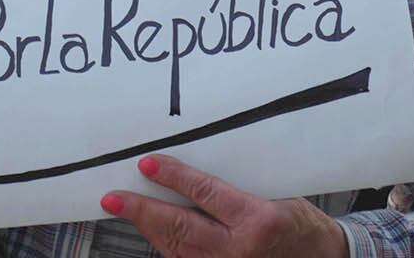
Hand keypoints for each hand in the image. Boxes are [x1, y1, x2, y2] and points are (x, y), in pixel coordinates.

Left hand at [102, 154, 346, 257]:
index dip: (172, 177)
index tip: (148, 163)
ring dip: (148, 228)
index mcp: (256, 220)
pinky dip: (166, 245)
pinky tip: (152, 231)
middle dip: (142, 210)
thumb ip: (233, 187)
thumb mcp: (274, 193)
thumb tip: (190, 171)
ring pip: (176, 248)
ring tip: (124, 209)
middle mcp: (239, 249)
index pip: (204, 193)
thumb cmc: (299, 224)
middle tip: (114, 198)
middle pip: (180, 227)